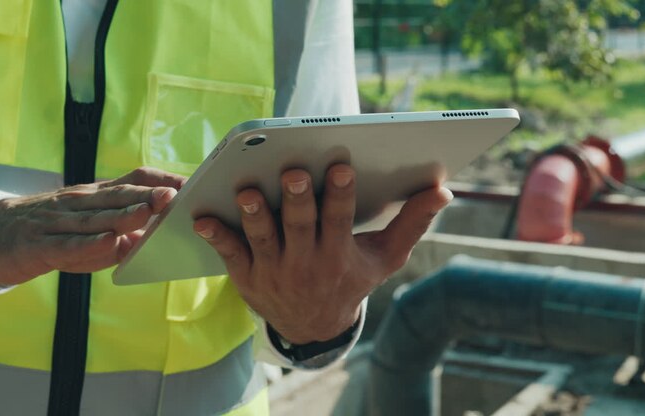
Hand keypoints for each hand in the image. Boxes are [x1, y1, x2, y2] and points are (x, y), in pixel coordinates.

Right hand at [0, 167, 185, 285]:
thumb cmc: (55, 233)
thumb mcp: (90, 226)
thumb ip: (123, 230)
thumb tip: (156, 236)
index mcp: (96, 195)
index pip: (133, 180)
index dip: (160, 180)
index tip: (188, 184)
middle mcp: (79, 203)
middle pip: (117, 196)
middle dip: (147, 195)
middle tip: (174, 194)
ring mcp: (59, 222)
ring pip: (96, 218)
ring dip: (124, 215)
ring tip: (148, 213)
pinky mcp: (41, 245)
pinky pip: (68, 245)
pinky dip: (89, 244)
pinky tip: (109, 241)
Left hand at [194, 164, 452, 343]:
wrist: (313, 325)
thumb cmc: (352, 279)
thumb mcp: (386, 256)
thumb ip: (413, 222)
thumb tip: (444, 189)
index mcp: (340, 254)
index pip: (340, 220)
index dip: (339, 194)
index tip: (340, 166)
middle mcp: (306, 262)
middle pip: (300, 227)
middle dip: (297, 201)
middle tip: (291, 172)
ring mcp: (274, 269)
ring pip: (263, 239)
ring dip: (254, 215)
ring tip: (247, 191)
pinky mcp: (246, 275)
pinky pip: (229, 254)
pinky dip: (216, 237)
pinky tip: (200, 218)